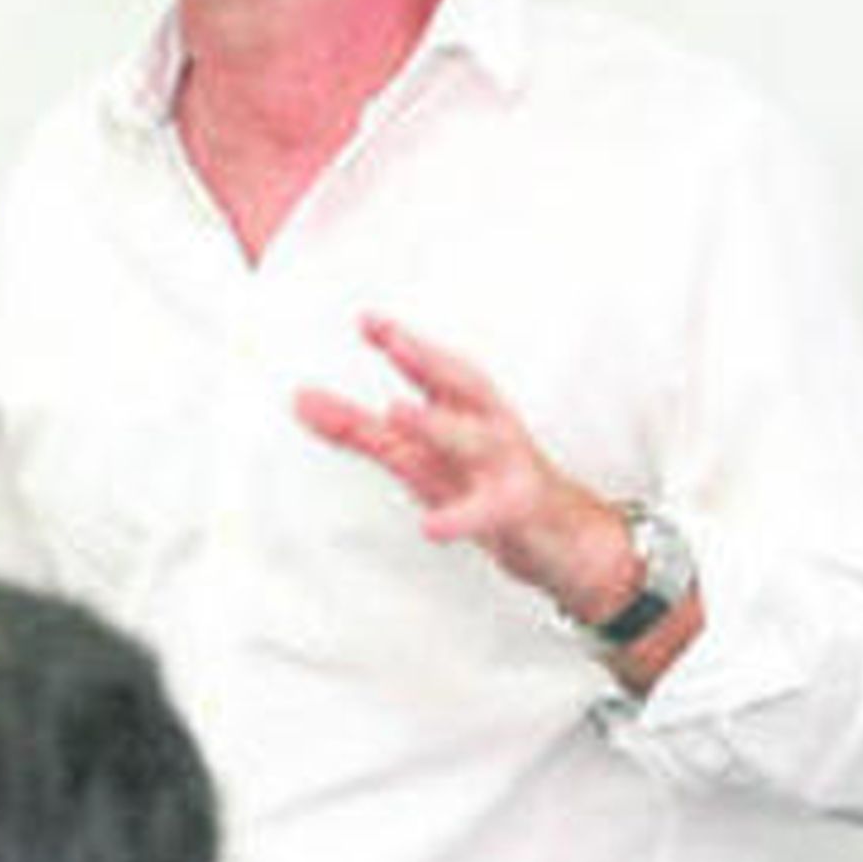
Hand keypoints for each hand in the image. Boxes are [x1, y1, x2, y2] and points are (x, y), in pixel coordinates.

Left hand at [294, 316, 635, 616]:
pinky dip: (459, 517)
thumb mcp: (415, 457)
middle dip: (429, 361)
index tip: (366, 321)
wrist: (563, 540)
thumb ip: (357, 430)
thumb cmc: (481, 485)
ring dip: (438, 423)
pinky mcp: (516, 512)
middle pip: (464, 385)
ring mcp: (507, 468)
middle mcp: (491, 429)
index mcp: (469, 410)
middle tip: (393, 340)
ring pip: (476, 440)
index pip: (437, 368)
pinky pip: (487, 512)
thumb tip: (299, 399)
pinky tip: (430, 526)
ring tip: (396, 410)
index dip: (404, 343)